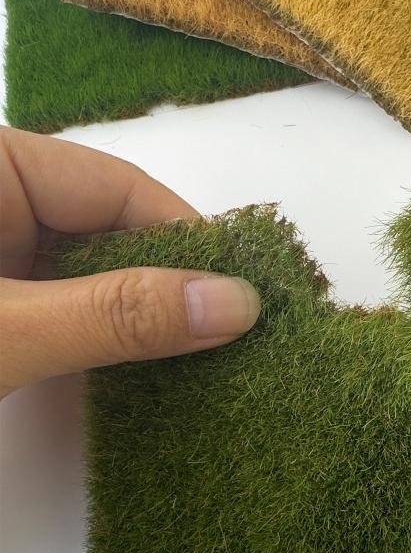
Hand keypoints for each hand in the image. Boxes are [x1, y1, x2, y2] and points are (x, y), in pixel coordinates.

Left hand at [0, 128, 260, 398]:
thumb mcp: (7, 333)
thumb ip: (115, 314)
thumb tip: (237, 305)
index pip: (117, 188)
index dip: (187, 241)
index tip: (244, 297)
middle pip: (107, 229)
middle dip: (164, 285)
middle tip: (229, 338)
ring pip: (86, 271)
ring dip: (135, 317)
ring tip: (195, 359)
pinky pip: (60, 302)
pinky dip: (97, 334)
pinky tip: (136, 364)